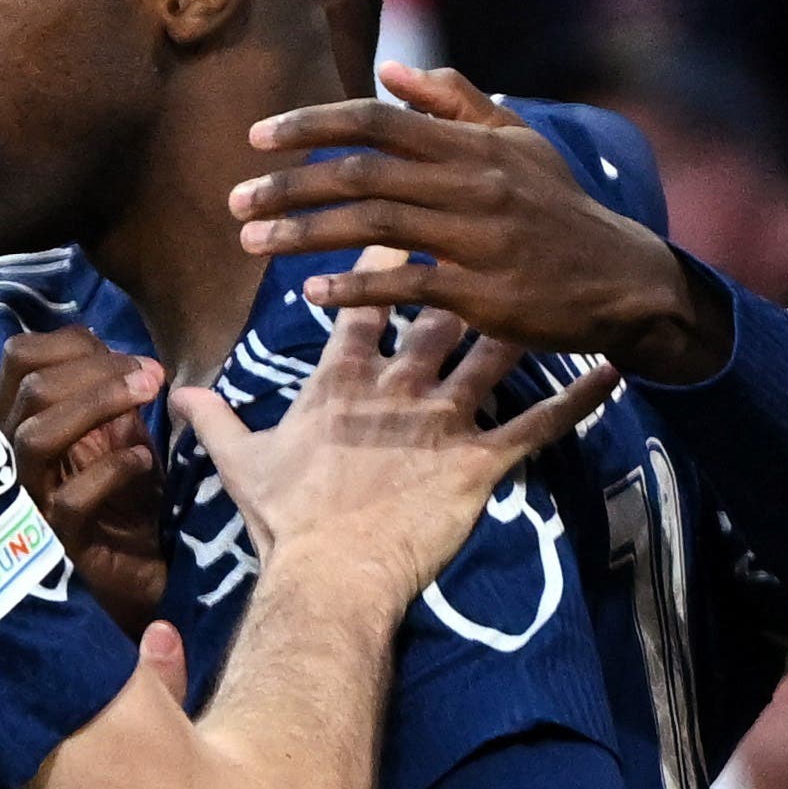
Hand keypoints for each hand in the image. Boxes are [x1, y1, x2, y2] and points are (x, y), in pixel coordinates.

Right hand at [0, 329, 168, 633]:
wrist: (136, 582)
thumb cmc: (123, 502)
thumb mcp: (114, 435)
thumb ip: (104, 395)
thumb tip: (110, 347)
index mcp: (18, 424)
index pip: (19, 358)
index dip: (72, 344)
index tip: (128, 357)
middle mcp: (11, 460)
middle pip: (30, 387)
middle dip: (98, 369)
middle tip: (152, 375)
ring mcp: (27, 503)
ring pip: (36, 435)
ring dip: (98, 403)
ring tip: (150, 396)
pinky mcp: (56, 544)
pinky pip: (72, 499)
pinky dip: (114, 469)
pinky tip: (145, 461)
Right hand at [172, 256, 617, 602]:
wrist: (329, 575)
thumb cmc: (286, 520)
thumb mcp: (239, 463)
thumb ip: (212, 420)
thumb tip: (173, 395)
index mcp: (342, 383)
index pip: (363, 305)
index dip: (380, 260)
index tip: (399, 213)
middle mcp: (397, 389)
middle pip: (437, 312)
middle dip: (464, 269)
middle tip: (492, 229)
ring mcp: (442, 423)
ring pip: (492, 356)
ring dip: (524, 321)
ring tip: (556, 284)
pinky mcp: (481, 464)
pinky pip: (539, 426)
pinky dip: (579, 398)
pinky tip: (614, 369)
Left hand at [229, 61, 732, 384]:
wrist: (621, 278)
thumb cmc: (558, 207)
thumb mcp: (517, 142)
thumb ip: (454, 101)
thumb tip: (393, 68)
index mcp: (469, 144)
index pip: (374, 119)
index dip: (311, 124)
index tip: (257, 137)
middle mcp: (469, 183)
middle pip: (360, 172)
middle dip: (288, 185)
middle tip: (235, 200)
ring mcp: (477, 238)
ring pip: (372, 226)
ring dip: (304, 234)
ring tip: (253, 242)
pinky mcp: (484, 292)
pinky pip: (405, 286)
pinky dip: (354, 288)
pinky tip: (312, 293)